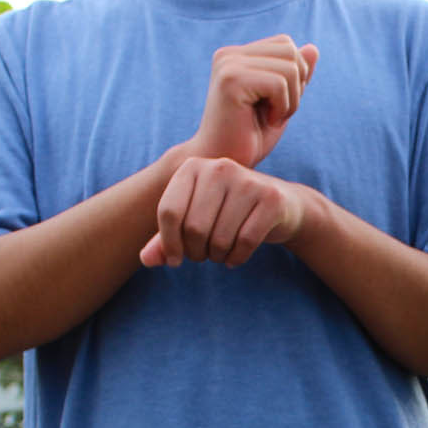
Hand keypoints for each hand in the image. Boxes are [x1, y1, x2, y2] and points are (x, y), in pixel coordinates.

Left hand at [141, 156, 310, 267]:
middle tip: (204, 255)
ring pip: (220, 238)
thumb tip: (145, 260)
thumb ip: (167, 238)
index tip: (175, 260)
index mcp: (193, 167)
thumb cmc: (227, 214)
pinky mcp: (271, 199)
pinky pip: (245, 242)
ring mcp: (248, 181)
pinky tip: (236, 258)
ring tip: (221, 254)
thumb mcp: (194, 221)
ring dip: (217, 257)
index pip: (169, 211)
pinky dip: (237, 258)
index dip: (168, 243)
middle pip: (194, 228)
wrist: (281, 206)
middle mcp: (219, 167)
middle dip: (196, 252)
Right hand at [185, 35, 319, 167]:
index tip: (277, 102)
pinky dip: (283, 108)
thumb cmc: (250, 137)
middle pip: (290, 51)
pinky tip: (267, 122)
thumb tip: (313, 48)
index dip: (296, 75)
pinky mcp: (231, 80)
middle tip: (277, 112)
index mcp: (236, 55)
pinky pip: (279, 84)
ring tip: (271, 118)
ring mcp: (228, 65)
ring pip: (289, 67)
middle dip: (296, 86)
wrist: (224, 163)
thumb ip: (295, 75)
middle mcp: (229, 55)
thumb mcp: (281, 102)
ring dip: (291, 100)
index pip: (285, 44)